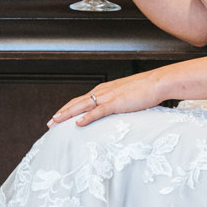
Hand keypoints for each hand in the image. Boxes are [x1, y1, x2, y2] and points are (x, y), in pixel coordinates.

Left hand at [48, 67, 168, 127]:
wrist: (157, 82)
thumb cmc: (145, 89)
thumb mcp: (126, 96)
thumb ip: (116, 102)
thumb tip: (112, 111)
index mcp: (103, 90)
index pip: (80, 100)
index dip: (67, 109)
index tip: (58, 117)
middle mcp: (102, 92)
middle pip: (76, 103)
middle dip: (61, 113)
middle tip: (50, 123)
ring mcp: (107, 97)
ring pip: (82, 106)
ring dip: (67, 114)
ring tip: (56, 122)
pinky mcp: (116, 103)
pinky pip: (98, 111)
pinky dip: (86, 117)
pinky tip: (78, 123)